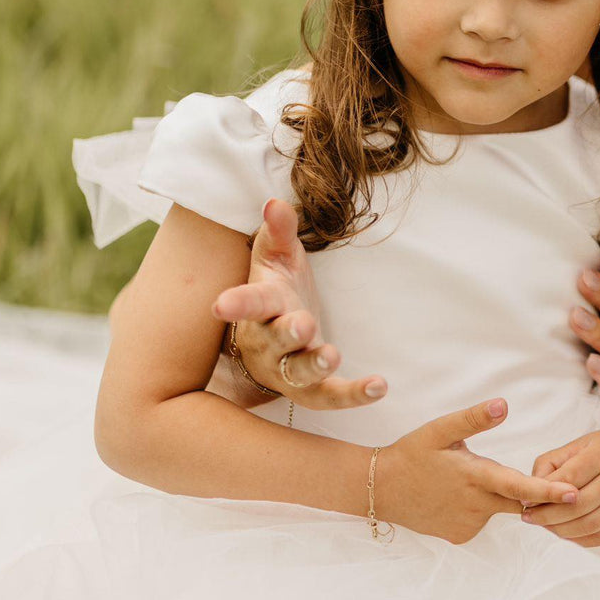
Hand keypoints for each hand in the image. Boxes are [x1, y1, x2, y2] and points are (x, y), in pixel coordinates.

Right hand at [211, 199, 385, 409]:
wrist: (267, 341)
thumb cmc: (275, 291)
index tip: (220, 305)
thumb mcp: (276, 257)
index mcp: (262, 306)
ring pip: (298, 374)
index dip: (236, 304)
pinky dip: (352, 395)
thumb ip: (279, 231)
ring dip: (314, 366)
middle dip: (287, 333)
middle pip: (275, 340)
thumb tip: (275, 202)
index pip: (248, 302)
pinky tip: (379, 387)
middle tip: (303, 324)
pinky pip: (328, 396)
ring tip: (333, 356)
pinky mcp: (310, 389)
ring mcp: (287, 369)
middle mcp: (269, 341)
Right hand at [381, 398, 580, 543]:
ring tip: (464, 478)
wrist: (380, 490)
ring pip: (498, 508)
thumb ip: (474, 418)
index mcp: (475, 476)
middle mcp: (475, 505)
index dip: (549, 491)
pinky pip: (482, 519)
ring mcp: (468, 525)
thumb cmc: (412, 453)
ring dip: (495, 494)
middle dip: (534, 493)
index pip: (520, 486)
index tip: (575, 494)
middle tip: (547, 482)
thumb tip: (504, 404)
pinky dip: (479, 506)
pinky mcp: (460, 536)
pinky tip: (457, 496)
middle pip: (517, 500)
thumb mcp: (440, 429)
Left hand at [523, 426, 599, 546]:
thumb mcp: (587, 442)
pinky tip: (564, 532)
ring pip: (586, 526)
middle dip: (545, 515)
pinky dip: (578, 539)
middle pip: (575, 507)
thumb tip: (531, 486)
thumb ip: (556, 461)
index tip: (524, 500)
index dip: (542, 492)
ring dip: (558, 530)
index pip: (567, 479)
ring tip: (543, 525)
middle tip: (528, 517)